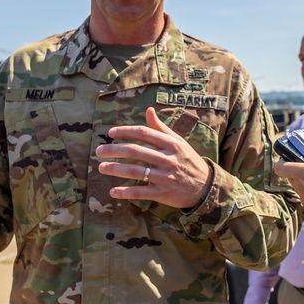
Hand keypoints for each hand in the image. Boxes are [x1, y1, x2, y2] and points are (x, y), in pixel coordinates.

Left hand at [97, 107, 213, 208]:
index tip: (110, 133)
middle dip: (113, 150)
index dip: (125, 132)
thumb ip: (161, 128)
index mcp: (171, 144)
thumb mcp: (178, 142)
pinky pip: (140, 192)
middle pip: (135, 151)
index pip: (144, 133)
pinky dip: (125, 192)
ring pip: (135, 171)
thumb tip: (148, 110)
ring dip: (115, 169)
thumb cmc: (188, 161)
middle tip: (98, 150)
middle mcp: (168, 159)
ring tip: (101, 167)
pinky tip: (113, 191)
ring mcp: (165, 177)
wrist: (205, 187)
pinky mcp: (163, 193)